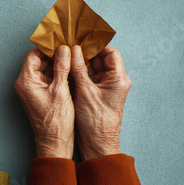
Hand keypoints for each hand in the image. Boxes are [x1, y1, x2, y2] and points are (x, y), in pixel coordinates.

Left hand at [14, 46, 73, 158]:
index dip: (48, 48)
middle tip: (70, 50)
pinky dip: (57, 73)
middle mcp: (25, 84)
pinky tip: (70, 71)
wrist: (54, 141)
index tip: (62, 44)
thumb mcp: (61, 90)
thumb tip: (64, 49)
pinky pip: (46, 78)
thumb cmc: (55, 121)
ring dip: (57, 64)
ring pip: (43, 69)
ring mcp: (31, 89)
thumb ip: (62, 67)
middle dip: (54, 55)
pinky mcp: (38, 94)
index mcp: (26, 81)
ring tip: (73, 59)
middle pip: (38, 60)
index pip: (33, 55)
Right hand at [71, 45, 130, 159]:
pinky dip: (77, 72)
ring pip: (91, 68)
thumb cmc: (96, 122)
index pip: (110, 53)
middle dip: (85, 52)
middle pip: (100, 59)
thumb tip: (73, 50)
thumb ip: (79, 69)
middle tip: (69, 45)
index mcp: (118, 79)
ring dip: (79, 62)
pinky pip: (86, 78)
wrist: (97, 144)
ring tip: (65, 54)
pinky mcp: (95, 94)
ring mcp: (104, 88)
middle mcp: (113, 81)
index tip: (81, 40)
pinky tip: (66, 68)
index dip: (96, 45)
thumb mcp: (85, 92)